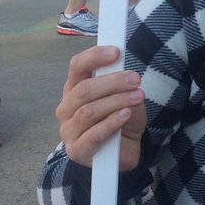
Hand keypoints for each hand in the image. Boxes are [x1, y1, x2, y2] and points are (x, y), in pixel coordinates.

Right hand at [56, 45, 146, 170]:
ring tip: (138, 97)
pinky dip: (111, 122)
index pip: (77, 67)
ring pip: (88, 111)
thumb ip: (122, 86)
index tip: (116, 52)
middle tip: (135, 79)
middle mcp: (66, 108)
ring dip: (116, 101)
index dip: (95, 56)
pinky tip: (126, 114)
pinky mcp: (76, 150)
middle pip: (84, 90)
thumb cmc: (121, 120)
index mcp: (74, 89)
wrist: (124, 152)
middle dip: (112, 82)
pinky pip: (93, 135)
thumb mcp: (125, 98)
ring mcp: (68, 130)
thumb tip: (127, 74)